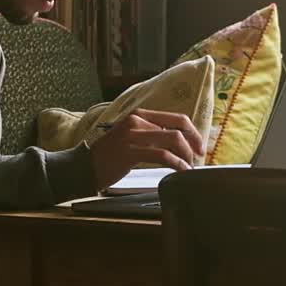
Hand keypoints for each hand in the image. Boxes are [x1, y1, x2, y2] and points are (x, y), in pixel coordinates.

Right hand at [87, 109, 206, 189]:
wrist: (86, 166)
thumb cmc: (111, 155)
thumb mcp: (132, 136)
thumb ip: (152, 134)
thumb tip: (180, 142)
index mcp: (139, 114)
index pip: (176, 118)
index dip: (193, 132)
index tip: (199, 146)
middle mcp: (137, 120)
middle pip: (177, 129)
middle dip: (193, 145)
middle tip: (198, 158)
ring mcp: (133, 135)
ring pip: (172, 141)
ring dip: (185, 156)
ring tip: (188, 167)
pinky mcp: (131, 152)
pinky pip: (163, 156)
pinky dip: (177, 164)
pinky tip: (181, 171)